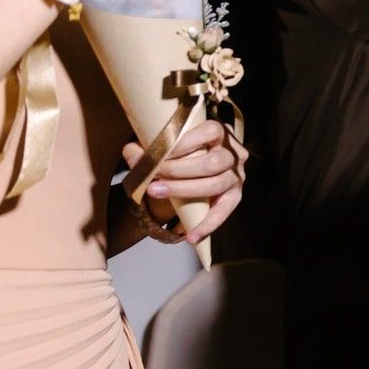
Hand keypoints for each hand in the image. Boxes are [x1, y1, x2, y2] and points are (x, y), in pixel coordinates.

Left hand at [120, 117, 246, 244]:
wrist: (196, 171)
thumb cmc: (182, 155)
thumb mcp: (168, 148)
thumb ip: (149, 148)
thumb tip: (131, 152)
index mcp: (220, 133)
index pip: (209, 131)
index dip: (184, 143)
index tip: (157, 152)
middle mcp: (234, 153)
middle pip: (211, 162)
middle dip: (178, 170)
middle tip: (151, 177)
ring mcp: (237, 175)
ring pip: (216, 183)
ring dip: (183, 190)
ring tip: (155, 193)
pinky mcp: (234, 196)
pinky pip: (223, 212)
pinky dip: (206, 225)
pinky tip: (190, 236)